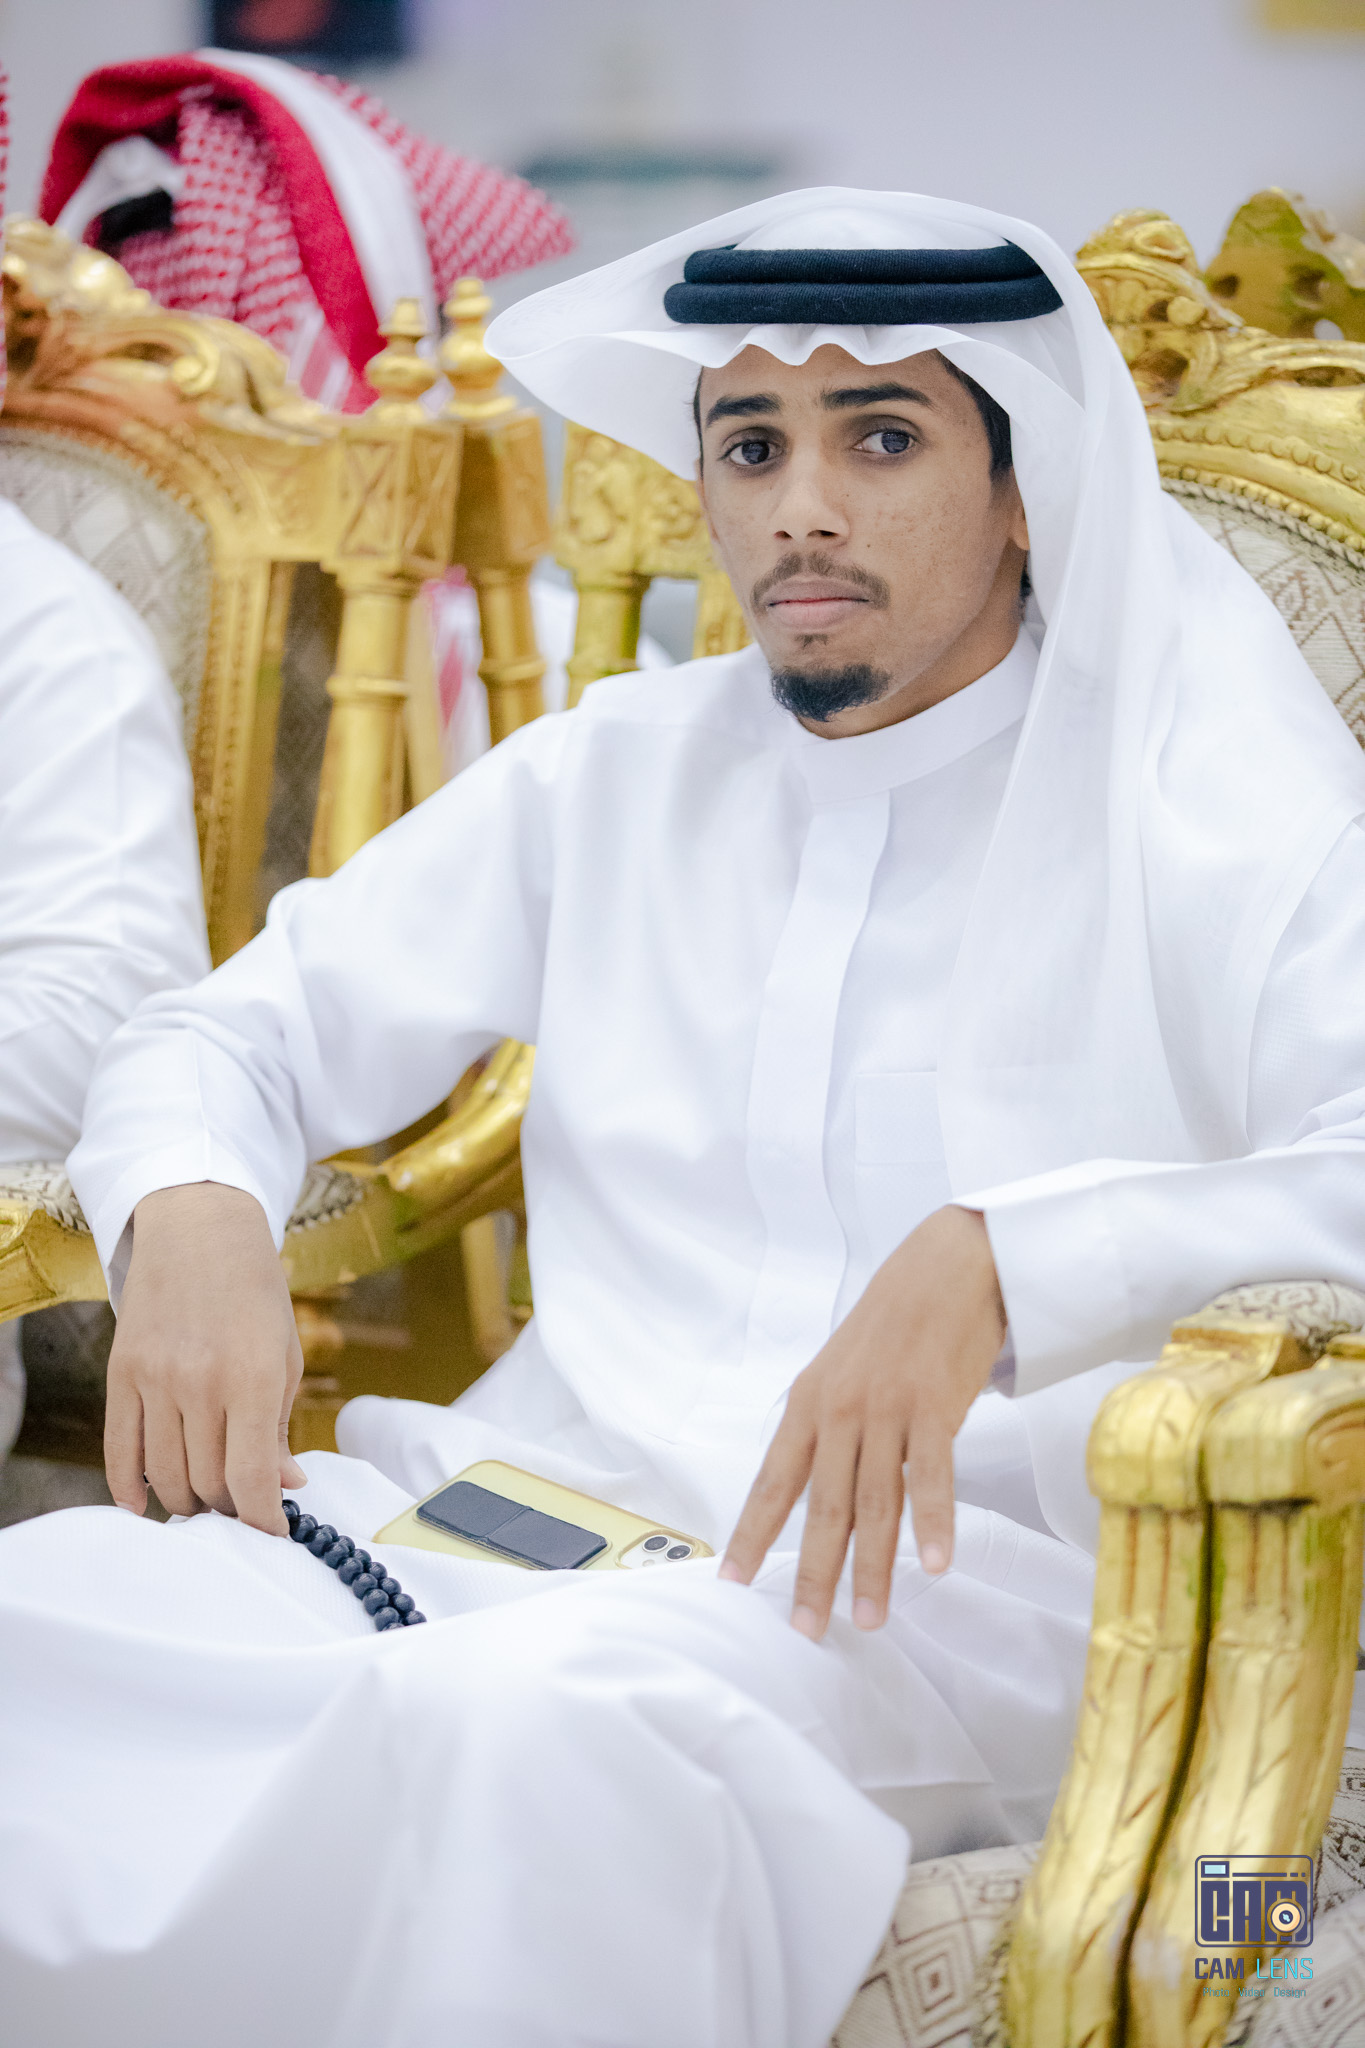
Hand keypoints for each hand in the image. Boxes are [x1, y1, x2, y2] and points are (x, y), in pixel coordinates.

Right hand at [105, 1182, 305, 1532]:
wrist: (200, 1232)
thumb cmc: (255, 1295)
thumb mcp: (285, 1357)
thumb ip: (279, 1426)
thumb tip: (286, 1485)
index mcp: (251, 1377)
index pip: (251, 1477)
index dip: (264, 1519)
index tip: (274, 1533)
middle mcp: (199, 1382)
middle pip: (207, 1482)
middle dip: (230, 1508)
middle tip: (242, 1507)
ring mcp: (154, 1379)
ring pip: (165, 1475)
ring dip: (187, 1501)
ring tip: (205, 1499)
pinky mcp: (120, 1374)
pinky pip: (118, 1450)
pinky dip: (130, 1488)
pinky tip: (145, 1504)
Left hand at [720, 1205, 1004, 1638]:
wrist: (943, 1269)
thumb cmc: (890, 1327)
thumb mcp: (839, 1373)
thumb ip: (826, 1431)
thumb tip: (812, 1491)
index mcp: (808, 1405)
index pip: (772, 1482)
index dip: (752, 1534)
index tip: (734, 1582)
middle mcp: (840, 1410)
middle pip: (823, 1506)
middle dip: (814, 1573)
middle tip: (809, 1629)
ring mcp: (887, 1409)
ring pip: (876, 1502)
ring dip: (875, 1567)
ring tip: (870, 1618)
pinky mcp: (935, 1405)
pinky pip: (933, 1475)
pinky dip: (934, 1523)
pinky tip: (933, 1565)